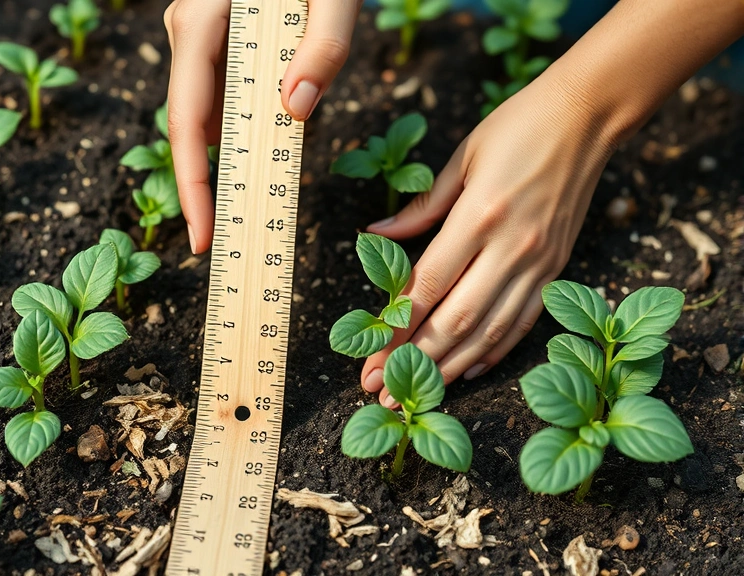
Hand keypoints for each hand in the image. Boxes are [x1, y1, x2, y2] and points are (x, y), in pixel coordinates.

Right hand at [164, 0, 362, 252]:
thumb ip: (323, 48)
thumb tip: (296, 111)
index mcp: (201, 24)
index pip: (186, 124)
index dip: (193, 188)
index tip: (202, 240)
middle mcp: (188, 33)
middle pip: (192, 126)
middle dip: (213, 186)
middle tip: (236, 239)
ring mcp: (198, 36)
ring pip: (209, 112)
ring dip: (234, 157)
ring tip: (258, 203)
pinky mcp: (216, 38)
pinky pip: (225, 92)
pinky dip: (246, 125)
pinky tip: (272, 144)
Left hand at [360, 76, 616, 406]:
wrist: (589, 115)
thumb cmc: (518, 127)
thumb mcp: (462, 158)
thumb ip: (421, 207)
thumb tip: (376, 234)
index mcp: (480, 216)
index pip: (429, 285)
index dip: (397, 327)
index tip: (369, 356)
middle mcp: (511, 248)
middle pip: (456, 319)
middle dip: (415, 360)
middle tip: (381, 391)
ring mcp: (539, 263)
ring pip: (490, 330)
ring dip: (451, 367)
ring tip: (418, 392)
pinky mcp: (558, 268)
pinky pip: (524, 320)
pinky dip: (496, 349)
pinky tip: (470, 369)